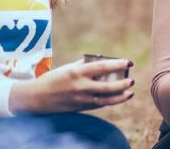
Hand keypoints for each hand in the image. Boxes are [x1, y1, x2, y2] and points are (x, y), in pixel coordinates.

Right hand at [9, 59, 133, 113]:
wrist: (37, 98)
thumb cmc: (54, 78)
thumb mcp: (69, 68)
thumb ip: (85, 65)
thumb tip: (102, 60)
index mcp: (77, 72)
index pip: (102, 67)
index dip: (117, 65)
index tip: (128, 62)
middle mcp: (80, 86)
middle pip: (107, 86)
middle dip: (122, 83)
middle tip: (132, 79)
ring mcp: (81, 99)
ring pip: (106, 99)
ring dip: (120, 96)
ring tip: (130, 91)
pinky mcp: (81, 108)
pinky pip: (99, 105)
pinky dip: (111, 101)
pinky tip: (120, 97)